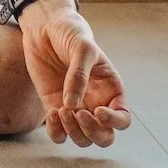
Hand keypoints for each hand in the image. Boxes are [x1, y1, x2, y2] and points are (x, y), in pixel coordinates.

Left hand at [18, 0, 130, 148]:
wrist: (44, 28)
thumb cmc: (70, 33)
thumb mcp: (81, 48)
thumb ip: (79, 75)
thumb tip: (72, 105)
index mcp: (111, 90)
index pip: (123, 119)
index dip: (114, 122)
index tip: (98, 110)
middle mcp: (96, 103)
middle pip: (104, 137)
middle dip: (93, 132)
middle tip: (79, 114)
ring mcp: (76, 108)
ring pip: (82, 139)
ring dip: (73, 131)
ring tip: (61, 109)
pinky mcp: (55, 108)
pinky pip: (59, 134)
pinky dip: (56, 132)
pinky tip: (52, 112)